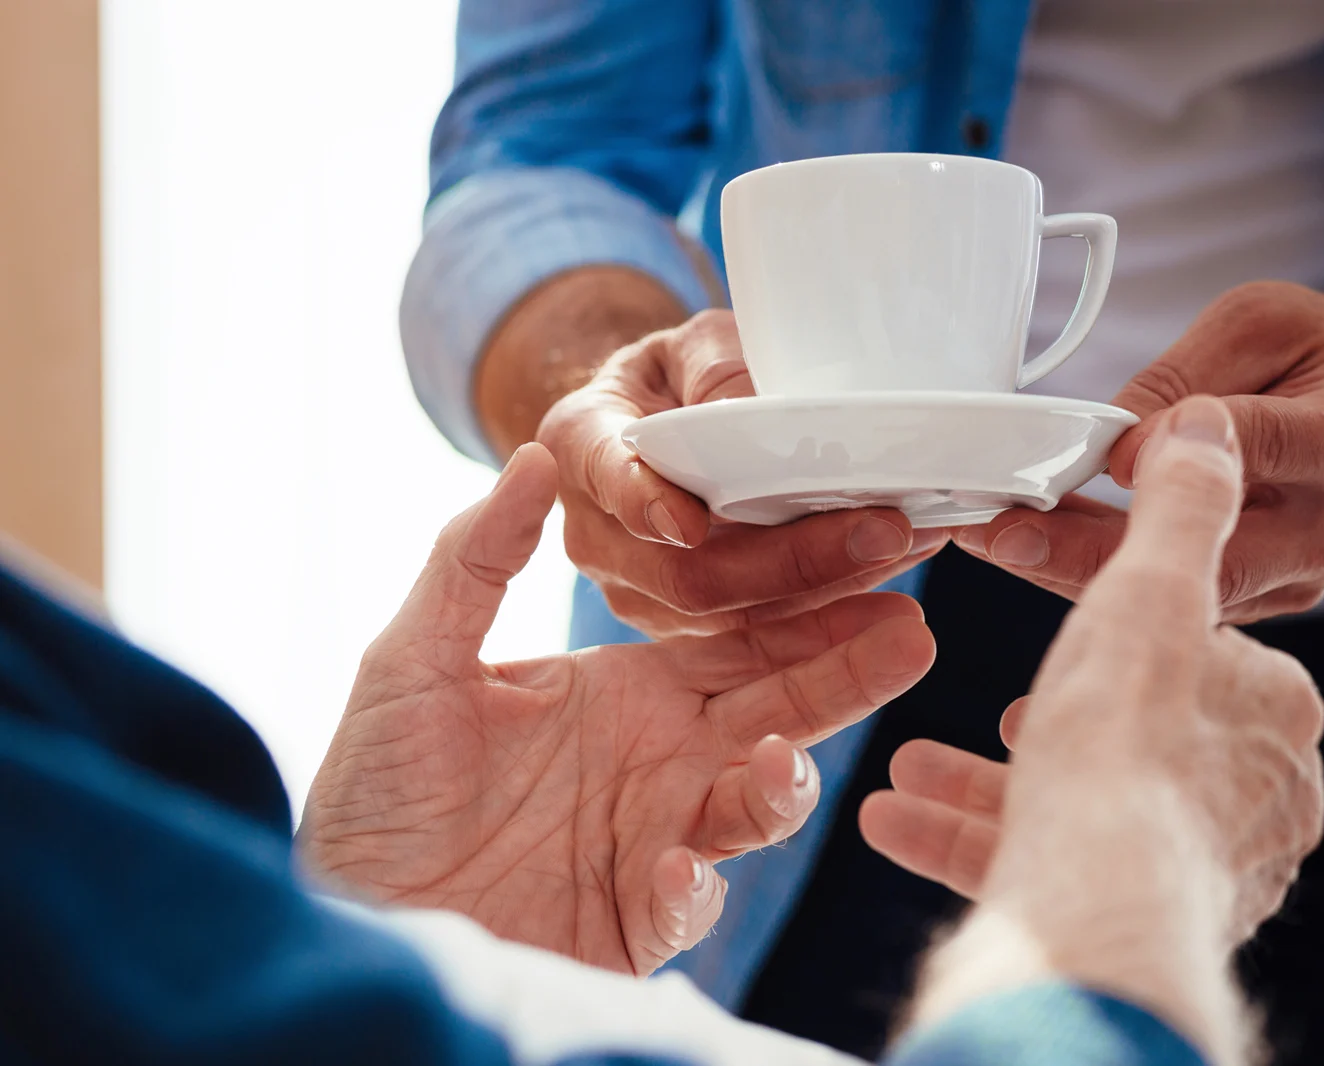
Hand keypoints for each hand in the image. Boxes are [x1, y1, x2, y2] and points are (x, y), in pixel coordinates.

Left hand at [298, 443, 935, 975]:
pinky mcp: (631, 922)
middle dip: (844, 673)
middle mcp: (660, 761)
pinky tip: (676, 864)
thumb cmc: (376, 787)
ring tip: (788, 762)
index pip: (738, 639)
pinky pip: (683, 902)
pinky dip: (690, 887)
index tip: (868, 557)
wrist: (345, 905)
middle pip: (777, 711)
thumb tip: (526, 454)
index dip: (803, 603)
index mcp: (627, 693)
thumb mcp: (414, 658)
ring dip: (783, 785)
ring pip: (752, 807)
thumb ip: (474, 561)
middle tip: (910, 628)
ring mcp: (654, 840)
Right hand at [537, 309, 947, 637]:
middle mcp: (597, 533)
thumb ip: (718, 366)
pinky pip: (756, 635)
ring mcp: (636, 591)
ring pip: (729, 617)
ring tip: (909, 543)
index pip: (606, 476)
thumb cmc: (681, 376)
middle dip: (792, 561)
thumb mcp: (695, 344)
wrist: (661, 426)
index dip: (644, 503)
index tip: (691, 522)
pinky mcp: (683, 626)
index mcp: (581, 446)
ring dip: (827, 590)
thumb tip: (755, 407)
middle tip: (883, 529)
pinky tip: (888, 568)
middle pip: (684, 573)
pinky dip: (828, 606)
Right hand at [881, 398, 1323, 1062]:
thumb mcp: (1146, 593)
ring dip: (982, 787)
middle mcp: (1257, 808)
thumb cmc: (1125, 750)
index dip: (1126, 645)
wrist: (1096, 909)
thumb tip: (1207, 428)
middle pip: (1133, 742)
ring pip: (1081, 813)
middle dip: (1045, 726)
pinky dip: (968, 842)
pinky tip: (899, 820)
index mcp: (1273, 719)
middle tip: (1000, 716)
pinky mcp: (1135, 932)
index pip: (1202, 661)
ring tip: (911, 765)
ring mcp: (1198, 878)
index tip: (1072, 646)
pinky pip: (1049, 873)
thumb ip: (1177, 508)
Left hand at [956, 281, 1323, 620]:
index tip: (1098, 457)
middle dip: (1088, 549)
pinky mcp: (1268, 600)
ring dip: (1080, 569)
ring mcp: (1303, 578)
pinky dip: (1108, 577)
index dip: (1170, 453)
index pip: (1251, 451)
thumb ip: (1186, 375)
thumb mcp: (1259, 321)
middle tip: (998, 532)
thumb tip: (1114, 444)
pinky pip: (1180, 597)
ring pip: (1182, 590)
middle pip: (1205, 553)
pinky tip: (1038, 551)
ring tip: (995, 538)